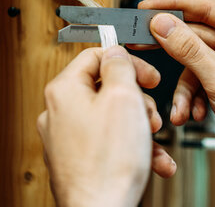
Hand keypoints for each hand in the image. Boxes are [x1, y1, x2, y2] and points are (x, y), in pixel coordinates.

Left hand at [37, 46, 175, 206]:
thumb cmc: (109, 162)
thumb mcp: (123, 96)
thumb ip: (120, 65)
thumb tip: (115, 52)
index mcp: (65, 90)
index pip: (95, 56)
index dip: (127, 61)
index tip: (148, 74)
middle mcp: (60, 113)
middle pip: (106, 89)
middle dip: (137, 100)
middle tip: (150, 114)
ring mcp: (68, 139)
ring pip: (112, 118)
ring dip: (140, 126)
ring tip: (152, 140)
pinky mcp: (79, 160)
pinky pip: (110, 143)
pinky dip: (133, 148)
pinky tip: (154, 161)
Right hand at [136, 0, 214, 168]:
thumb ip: (188, 49)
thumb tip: (163, 24)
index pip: (205, 7)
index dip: (173, 6)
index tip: (147, 7)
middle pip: (195, 35)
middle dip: (171, 51)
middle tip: (141, 44)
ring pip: (192, 61)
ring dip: (184, 87)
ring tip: (181, 108)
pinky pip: (198, 77)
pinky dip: (192, 95)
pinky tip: (193, 112)